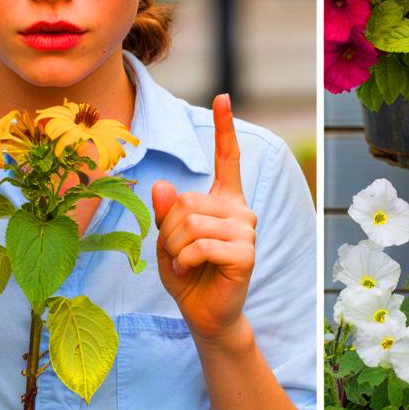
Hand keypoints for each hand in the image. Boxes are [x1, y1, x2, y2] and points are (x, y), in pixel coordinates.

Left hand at [152, 94, 256, 342]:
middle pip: (186, 201)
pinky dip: (185, 261)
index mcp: (223, 201)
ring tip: (183, 263)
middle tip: (174, 253)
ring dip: (174, 247)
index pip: (227, 158)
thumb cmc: (187, 273)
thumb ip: (166, 212)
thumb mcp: (167, 239)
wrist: (203, 313)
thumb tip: (162, 185)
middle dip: (167, 230)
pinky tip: (191, 271)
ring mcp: (246, 231)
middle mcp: (240, 210)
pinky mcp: (246, 253)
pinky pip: (202, 245)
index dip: (224, 128)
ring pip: (191, 223)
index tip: (223, 96)